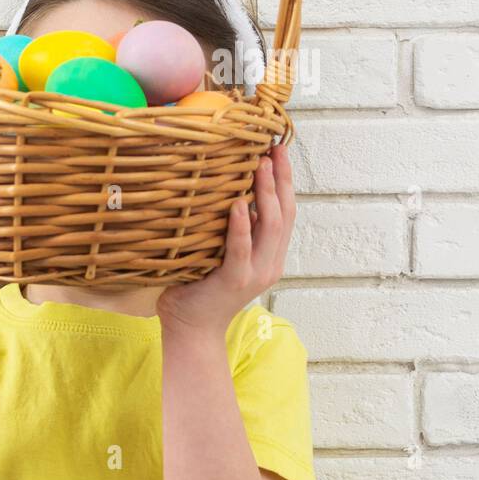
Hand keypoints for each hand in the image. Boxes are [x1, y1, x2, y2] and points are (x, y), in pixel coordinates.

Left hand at [157, 144, 295, 337]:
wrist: (192, 330)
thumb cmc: (198, 287)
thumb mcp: (220, 253)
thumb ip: (230, 230)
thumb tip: (224, 191)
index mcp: (270, 255)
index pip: (286, 212)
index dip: (286, 181)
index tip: (280, 151)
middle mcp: (270, 262)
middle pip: (284, 214)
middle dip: (282, 179)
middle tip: (275, 149)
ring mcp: (255, 273)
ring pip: (269, 227)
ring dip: (265, 194)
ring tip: (261, 166)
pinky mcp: (234, 280)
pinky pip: (240, 249)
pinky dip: (241, 226)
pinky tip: (237, 204)